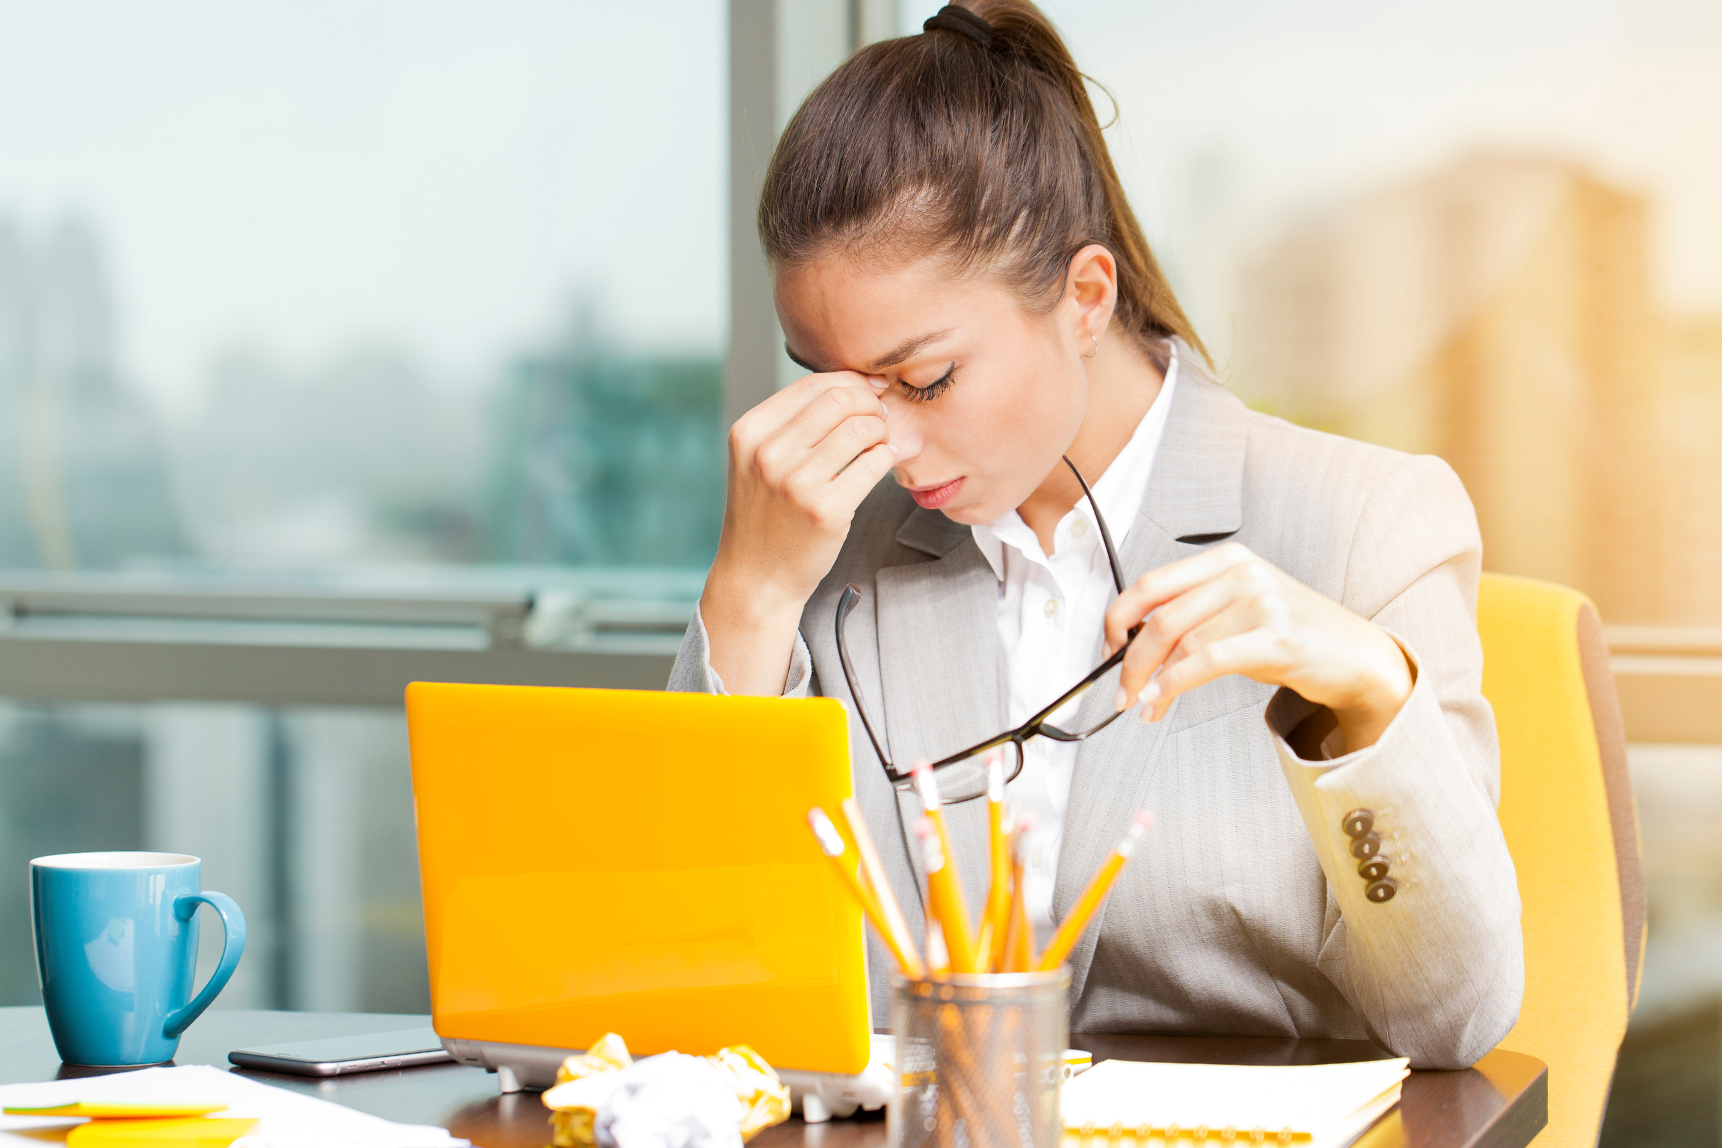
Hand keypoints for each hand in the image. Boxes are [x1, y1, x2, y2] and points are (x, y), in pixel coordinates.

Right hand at [701, 371, 897, 694]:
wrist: (757, 578)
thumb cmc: (766, 516)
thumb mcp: (759, 461)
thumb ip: (795, 423)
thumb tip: (858, 386)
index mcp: (749, 432)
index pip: (814, 384)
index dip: (851, 382)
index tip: (870, 393)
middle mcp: (768, 453)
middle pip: (841, 399)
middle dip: (871, 404)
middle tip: (881, 419)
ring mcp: (796, 482)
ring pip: (862, 428)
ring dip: (882, 431)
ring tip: (880, 444)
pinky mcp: (826, 510)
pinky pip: (874, 463)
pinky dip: (886, 458)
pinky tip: (880, 466)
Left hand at [1101, 543, 1414, 751]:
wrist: (1356, 655)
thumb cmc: (1293, 636)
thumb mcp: (1239, 613)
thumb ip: (1193, 618)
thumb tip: (1136, 648)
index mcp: (1227, 560)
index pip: (1151, 583)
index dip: (1117, 619)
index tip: (1107, 649)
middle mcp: (1242, 573)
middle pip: (1160, 616)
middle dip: (1128, 658)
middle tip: (1119, 688)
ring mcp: (1261, 602)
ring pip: (1180, 641)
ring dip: (1150, 680)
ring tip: (1142, 704)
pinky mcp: (1276, 637)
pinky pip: (1207, 660)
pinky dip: (1174, 683)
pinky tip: (1160, 700)